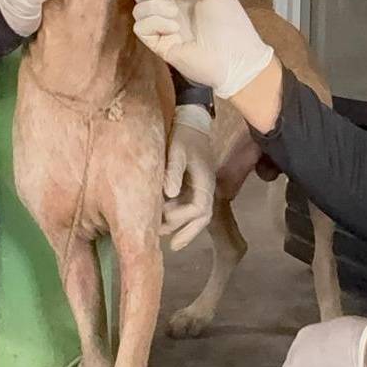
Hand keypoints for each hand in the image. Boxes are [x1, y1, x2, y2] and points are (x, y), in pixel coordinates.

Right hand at [131, 0, 273, 98]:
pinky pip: (141, 28)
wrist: (236, 57)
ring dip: (154, 7)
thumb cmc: (230, 22)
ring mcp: (164, 28)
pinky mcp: (159, 44)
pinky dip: (154, 23)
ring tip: (174, 14)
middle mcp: (172, 10)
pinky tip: (173, 29)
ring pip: (139, 10)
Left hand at [162, 104, 216, 250]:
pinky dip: (178, 216)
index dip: (184, 222)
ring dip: (180, 225)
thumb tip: (169, 194)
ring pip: (196, 214)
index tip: (165, 225)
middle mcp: (206, 188)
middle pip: (202, 218)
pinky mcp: (193, 186)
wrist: (192, 122)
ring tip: (160, 232)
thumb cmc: (184, 136)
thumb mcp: (177, 151)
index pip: (200, 209)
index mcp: (205, 182)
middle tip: (168, 243)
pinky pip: (188, 206)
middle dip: (186, 232)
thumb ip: (174, 172)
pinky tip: (163, 219)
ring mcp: (200, 188)